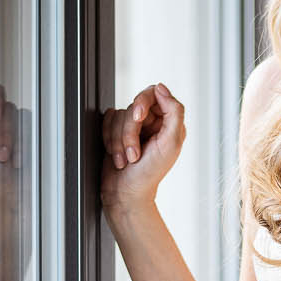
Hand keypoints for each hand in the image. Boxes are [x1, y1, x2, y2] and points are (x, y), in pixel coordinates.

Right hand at [100, 82, 184, 210]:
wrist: (126, 192)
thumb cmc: (150, 173)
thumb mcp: (170, 143)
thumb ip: (173, 112)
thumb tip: (161, 87)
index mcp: (170, 122)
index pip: (154, 94)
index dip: (142, 103)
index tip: (138, 118)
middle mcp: (153, 122)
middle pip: (133, 105)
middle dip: (129, 131)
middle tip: (133, 152)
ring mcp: (134, 127)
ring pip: (118, 115)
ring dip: (119, 141)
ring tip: (127, 159)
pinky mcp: (116, 131)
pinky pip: (106, 121)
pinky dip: (109, 140)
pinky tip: (117, 157)